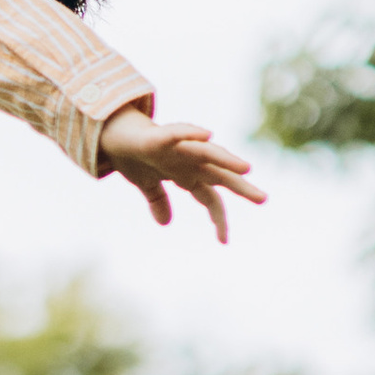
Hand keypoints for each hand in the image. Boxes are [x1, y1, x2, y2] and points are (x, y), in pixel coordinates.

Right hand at [97, 109, 265, 242]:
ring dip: (226, 160)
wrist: (111, 134)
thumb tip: (166, 223)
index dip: (219, 218)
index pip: (210, 198)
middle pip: (219, 174)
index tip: (224, 241)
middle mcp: (187, 161)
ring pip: (206, 153)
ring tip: (246, 169)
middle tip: (263, 199)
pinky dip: (192, 133)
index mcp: (187, 175)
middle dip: (240, 186)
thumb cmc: (133, 155)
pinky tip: (207, 134)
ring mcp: (176, 148)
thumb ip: (159, 201)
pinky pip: (178, 133)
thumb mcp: (146, 184)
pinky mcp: (158, 137)